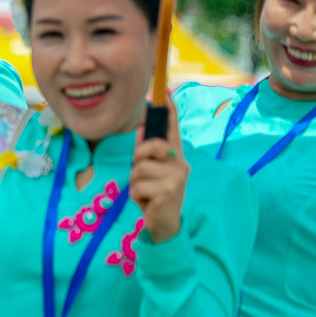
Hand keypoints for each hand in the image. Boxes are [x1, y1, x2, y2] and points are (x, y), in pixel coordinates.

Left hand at [130, 103, 186, 242]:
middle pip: (148, 147)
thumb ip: (145, 153)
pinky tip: (147, 204)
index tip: (165, 91)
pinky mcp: (168, 192)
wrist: (165, 225)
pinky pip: (137, 186)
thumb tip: (139, 127)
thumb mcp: (149, 172)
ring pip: (138, 169)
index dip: (169, 111)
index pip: (172, 130)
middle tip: (142, 176)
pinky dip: (136, 197)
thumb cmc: (155, 195)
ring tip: (146, 193)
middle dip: (137, 160)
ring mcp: (176, 178)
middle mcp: (180, 164)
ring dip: (135, 184)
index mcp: (175, 157)